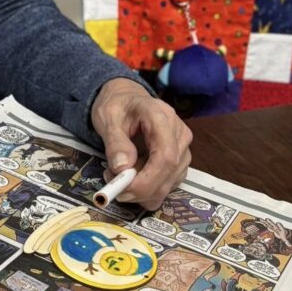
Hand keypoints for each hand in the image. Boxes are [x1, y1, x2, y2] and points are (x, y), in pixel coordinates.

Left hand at [90, 78, 191, 210]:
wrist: (127, 99)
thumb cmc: (118, 107)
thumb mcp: (108, 118)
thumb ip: (115, 142)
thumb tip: (122, 168)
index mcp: (162, 116)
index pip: (166, 155)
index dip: (148, 180)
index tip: (124, 189)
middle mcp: (179, 133)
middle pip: (169, 172)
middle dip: (140, 189)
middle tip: (113, 185)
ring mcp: (183, 148)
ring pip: (168, 183)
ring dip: (141, 190)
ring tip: (117, 174)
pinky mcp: (180, 161)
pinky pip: (167, 185)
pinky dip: (147, 189)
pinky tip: (131, 176)